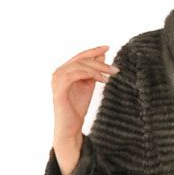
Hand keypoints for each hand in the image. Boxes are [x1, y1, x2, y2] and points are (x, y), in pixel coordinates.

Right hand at [50, 44, 120, 174]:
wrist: (69, 127)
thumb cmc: (77, 108)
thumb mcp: (88, 87)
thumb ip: (93, 73)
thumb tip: (102, 57)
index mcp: (65, 71)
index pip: (80, 56)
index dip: (93, 51)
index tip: (108, 47)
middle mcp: (59, 72)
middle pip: (81, 60)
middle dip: (100, 62)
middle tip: (115, 68)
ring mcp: (57, 80)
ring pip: (79, 66)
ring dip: (97, 68)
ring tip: (111, 75)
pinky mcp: (59, 89)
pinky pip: (74, 75)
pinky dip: (89, 75)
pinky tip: (102, 80)